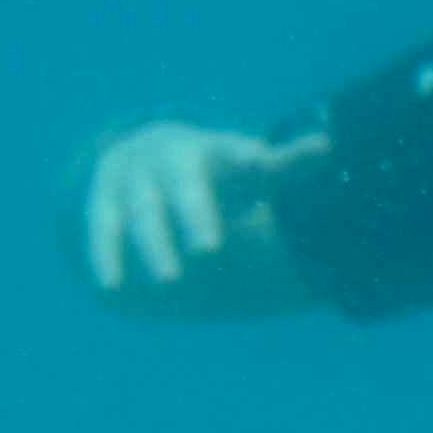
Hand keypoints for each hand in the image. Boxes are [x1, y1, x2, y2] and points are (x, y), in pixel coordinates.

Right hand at [82, 123, 318, 311]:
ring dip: (155, 245)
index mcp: (213, 150)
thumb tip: (329, 145)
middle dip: (195, 214)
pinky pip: (103, 229)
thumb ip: (287, 164)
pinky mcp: (104, 201)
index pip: (234, 153)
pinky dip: (107, 256)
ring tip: (170, 281)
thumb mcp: (248, 169)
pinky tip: (112, 287)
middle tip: (209, 250)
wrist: (143, 152)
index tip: (260, 163)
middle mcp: (170, 159)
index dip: (249, 159)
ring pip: (144, 212)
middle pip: (184, 186)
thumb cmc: (216, 173)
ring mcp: (134, 179)